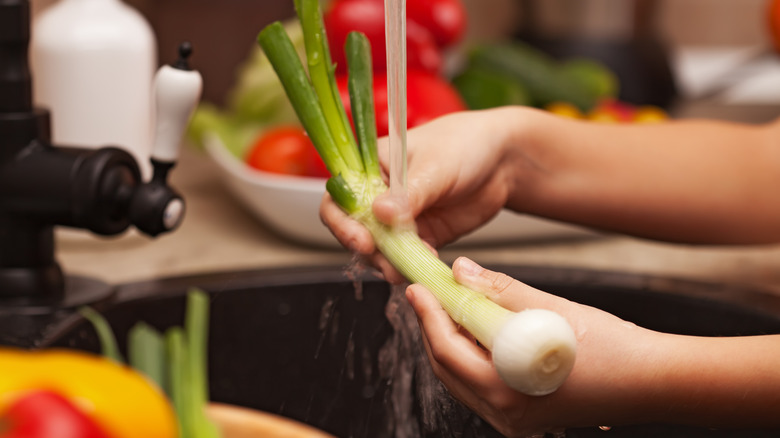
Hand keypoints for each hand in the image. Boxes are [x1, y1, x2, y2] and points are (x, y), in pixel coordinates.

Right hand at [320, 108, 532, 280]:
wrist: (503, 162)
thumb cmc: (465, 145)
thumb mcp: (436, 166)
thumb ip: (409, 193)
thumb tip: (380, 213)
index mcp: (372, 166)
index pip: (340, 196)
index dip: (342, 221)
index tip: (362, 240)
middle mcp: (379, 194)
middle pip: (354, 229)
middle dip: (368, 250)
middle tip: (388, 262)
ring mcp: (399, 218)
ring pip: (379, 249)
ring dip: (389, 262)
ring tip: (409, 267)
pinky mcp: (420, 236)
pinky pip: (406, 257)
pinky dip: (411, 266)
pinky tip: (425, 265)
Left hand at [406, 257, 663, 435]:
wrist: (654, 381)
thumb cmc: (612, 348)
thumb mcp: (551, 310)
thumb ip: (500, 291)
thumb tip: (461, 271)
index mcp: (506, 391)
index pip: (447, 350)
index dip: (428, 315)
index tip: (418, 287)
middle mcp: (505, 414)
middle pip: (448, 368)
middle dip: (434, 328)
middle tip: (430, 293)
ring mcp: (514, 420)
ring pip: (461, 379)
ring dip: (452, 343)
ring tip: (451, 307)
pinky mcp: (524, 416)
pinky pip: (481, 387)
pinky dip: (472, 358)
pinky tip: (477, 332)